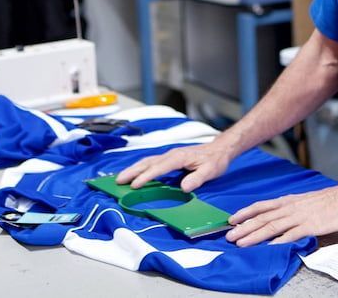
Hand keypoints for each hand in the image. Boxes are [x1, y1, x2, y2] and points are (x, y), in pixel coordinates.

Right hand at [116, 141, 234, 191]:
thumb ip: (197, 178)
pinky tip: (134, 174)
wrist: (219, 149)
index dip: (147, 176)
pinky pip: (151, 163)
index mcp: (179, 157)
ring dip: (133, 169)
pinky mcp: (170, 158)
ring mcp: (169, 155)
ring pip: (147, 161)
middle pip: (148, 162)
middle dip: (132, 171)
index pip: (160, 167)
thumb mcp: (210, 170)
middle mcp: (171, 154)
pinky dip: (140, 168)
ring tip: (120, 178)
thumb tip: (183, 188)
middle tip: (118, 181)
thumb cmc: (215, 160)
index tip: (135, 184)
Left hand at [225, 184, 337, 246]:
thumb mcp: (302, 200)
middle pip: (262, 218)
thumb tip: (275, 215)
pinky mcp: (309, 226)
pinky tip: (268, 247)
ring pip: (271, 226)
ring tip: (241, 243)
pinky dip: (278, 241)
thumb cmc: (326, 201)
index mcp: (287, 201)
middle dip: (243, 227)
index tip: (232, 219)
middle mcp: (289, 207)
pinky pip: (290, 235)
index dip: (245, 213)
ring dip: (254, 235)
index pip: (261, 206)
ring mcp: (298, 216)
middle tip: (229, 236)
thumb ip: (289, 207)